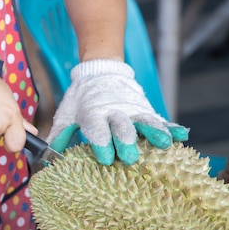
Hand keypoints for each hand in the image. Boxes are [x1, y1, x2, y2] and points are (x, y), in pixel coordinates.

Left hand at [47, 59, 188, 164]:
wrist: (100, 70)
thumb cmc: (81, 99)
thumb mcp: (66, 115)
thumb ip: (59, 135)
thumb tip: (46, 157)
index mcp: (93, 114)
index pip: (97, 130)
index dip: (101, 143)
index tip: (105, 158)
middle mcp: (114, 112)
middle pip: (122, 128)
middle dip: (126, 142)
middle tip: (130, 157)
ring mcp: (132, 110)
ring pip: (144, 122)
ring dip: (153, 134)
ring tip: (164, 145)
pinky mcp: (145, 108)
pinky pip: (159, 119)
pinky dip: (171, 128)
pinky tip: (182, 136)